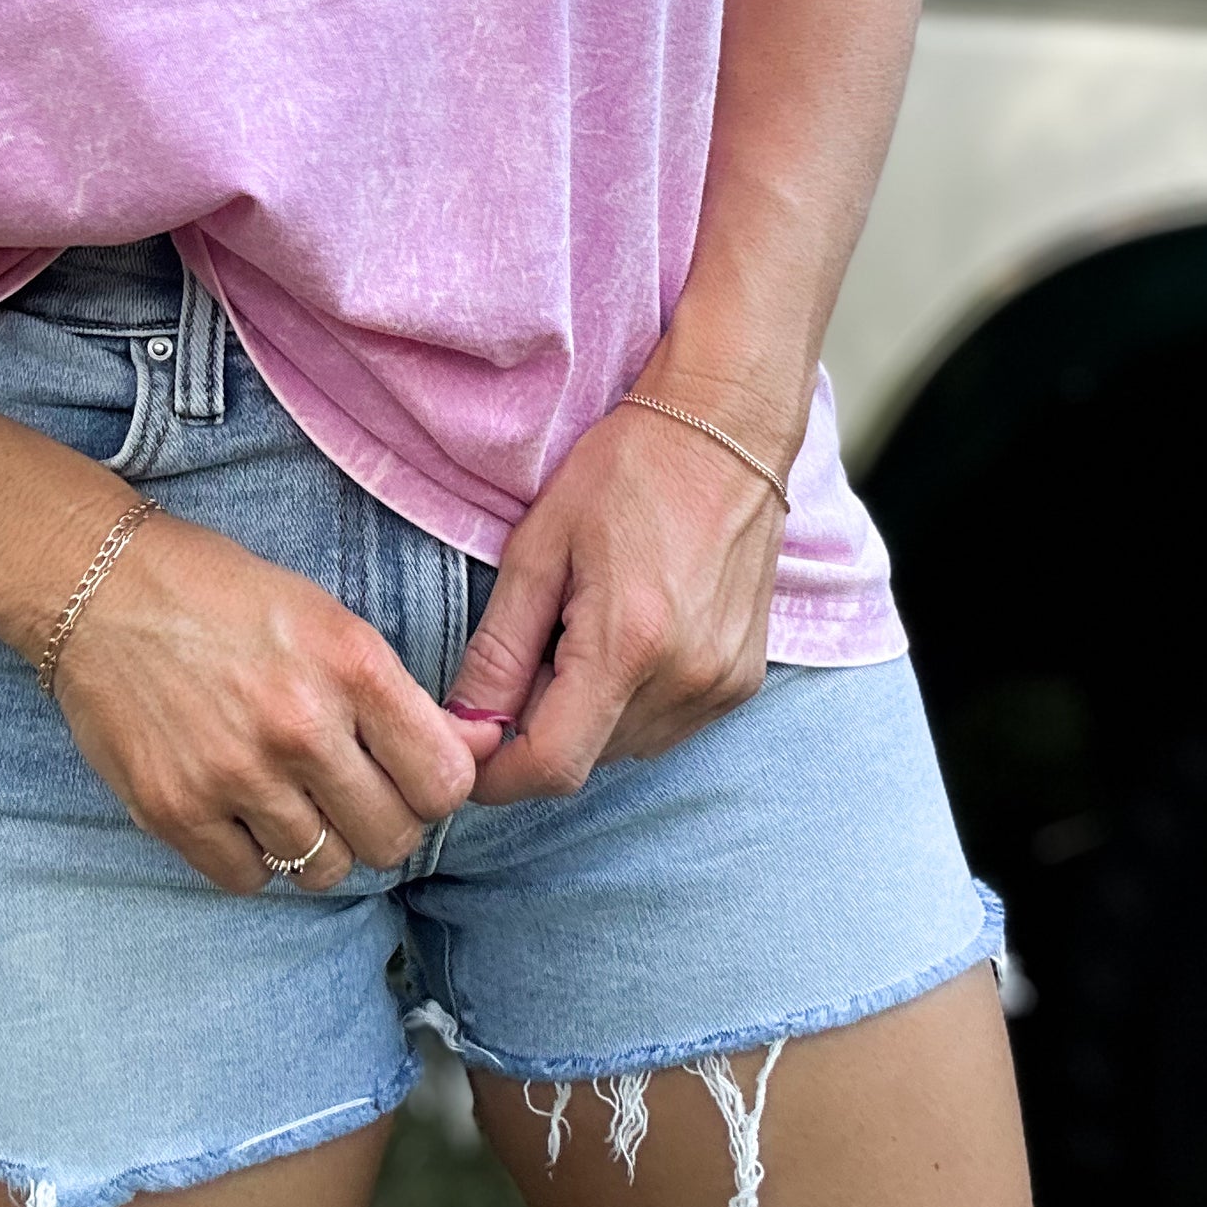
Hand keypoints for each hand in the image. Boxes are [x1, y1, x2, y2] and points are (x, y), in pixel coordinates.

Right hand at [49, 509, 479, 893]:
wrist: (98, 586)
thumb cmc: (223, 594)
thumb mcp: (328, 618)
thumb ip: (400, 695)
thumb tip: (480, 751)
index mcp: (351, 664)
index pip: (445, 783)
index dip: (436, 788)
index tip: (412, 777)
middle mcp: (299, 726)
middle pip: (391, 839)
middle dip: (381, 822)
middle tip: (350, 792)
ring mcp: (234, 775)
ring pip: (323, 870)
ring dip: (316, 841)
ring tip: (289, 795)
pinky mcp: (174, 810)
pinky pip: (249, 879)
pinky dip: (252, 855)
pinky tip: (239, 807)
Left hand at [443, 402, 789, 803]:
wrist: (725, 432)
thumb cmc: (625, 472)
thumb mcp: (538, 548)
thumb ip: (498, 650)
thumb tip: (463, 728)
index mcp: (628, 644)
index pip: (551, 767)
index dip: (496, 773)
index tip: (466, 746)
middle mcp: (685, 679)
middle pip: (585, 758)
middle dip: (539, 726)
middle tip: (532, 647)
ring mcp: (722, 686)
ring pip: (623, 748)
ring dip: (586, 714)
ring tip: (584, 628)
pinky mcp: (742, 682)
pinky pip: (664, 726)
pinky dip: (629, 702)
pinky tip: (627, 635)